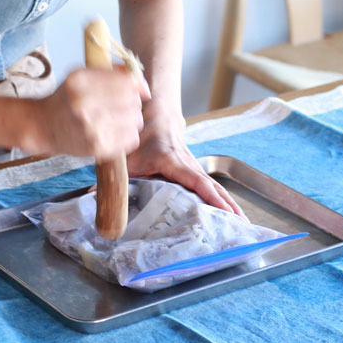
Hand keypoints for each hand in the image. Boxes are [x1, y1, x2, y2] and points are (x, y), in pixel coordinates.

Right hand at [31, 67, 148, 159]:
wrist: (44, 126)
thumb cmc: (67, 98)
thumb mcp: (82, 75)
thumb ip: (114, 73)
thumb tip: (144, 87)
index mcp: (80, 81)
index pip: (126, 82)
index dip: (135, 85)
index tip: (132, 89)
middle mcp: (83, 105)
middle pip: (133, 101)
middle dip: (132, 101)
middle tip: (121, 105)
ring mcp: (90, 128)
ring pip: (136, 120)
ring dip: (131, 118)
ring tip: (117, 118)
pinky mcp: (97, 148)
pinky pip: (132, 138)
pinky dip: (128, 134)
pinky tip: (114, 130)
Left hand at [127, 97, 246, 219]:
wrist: (155, 117)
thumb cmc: (140, 138)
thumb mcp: (126, 157)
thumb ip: (117, 177)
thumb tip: (98, 199)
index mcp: (171, 160)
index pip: (195, 179)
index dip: (209, 195)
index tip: (223, 210)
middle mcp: (188, 163)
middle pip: (212, 186)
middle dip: (228, 205)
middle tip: (241, 226)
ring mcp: (194, 166)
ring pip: (215, 186)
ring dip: (230, 204)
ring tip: (243, 225)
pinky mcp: (195, 170)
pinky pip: (212, 186)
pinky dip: (224, 199)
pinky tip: (231, 214)